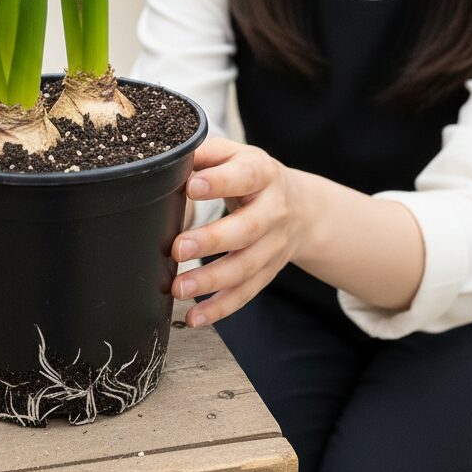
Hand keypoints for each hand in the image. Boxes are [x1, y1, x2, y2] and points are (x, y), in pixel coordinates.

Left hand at [171, 137, 305, 327]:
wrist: (302, 208)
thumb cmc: (252, 176)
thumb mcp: (235, 155)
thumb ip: (205, 154)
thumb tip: (169, 158)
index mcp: (262, 174)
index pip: (244, 176)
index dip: (219, 182)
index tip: (191, 187)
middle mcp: (273, 211)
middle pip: (245, 229)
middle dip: (211, 241)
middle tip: (177, 248)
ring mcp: (273, 246)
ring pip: (245, 268)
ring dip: (211, 281)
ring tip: (178, 288)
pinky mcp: (267, 273)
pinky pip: (245, 294)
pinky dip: (220, 308)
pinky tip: (194, 317)